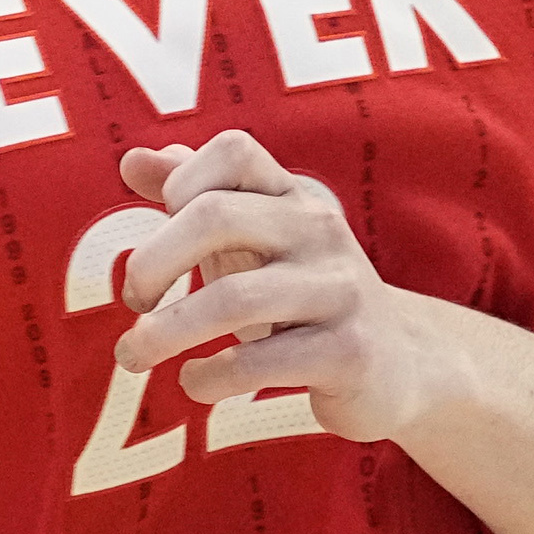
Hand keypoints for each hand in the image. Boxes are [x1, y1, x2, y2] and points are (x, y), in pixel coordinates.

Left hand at [112, 131, 456, 442]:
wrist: (401, 363)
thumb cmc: (304, 293)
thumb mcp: (257, 239)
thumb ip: (197, 196)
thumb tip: (132, 160)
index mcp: (293, 196)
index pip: (234, 150)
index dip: (182, 182)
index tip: (159, 231)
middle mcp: (319, 231)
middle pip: (217, 215)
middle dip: (152, 261)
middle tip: (133, 301)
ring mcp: (339, 291)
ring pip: (233, 299)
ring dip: (165, 333)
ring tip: (132, 356)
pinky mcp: (348, 353)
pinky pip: (259, 363)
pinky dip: (209, 377)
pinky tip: (194, 382)